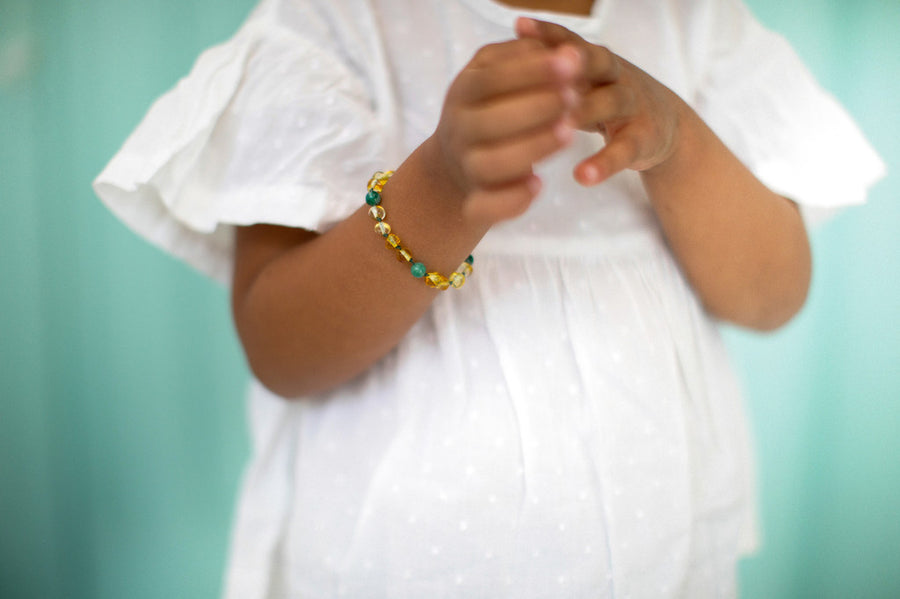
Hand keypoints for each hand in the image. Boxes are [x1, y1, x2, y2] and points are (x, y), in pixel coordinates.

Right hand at [432, 38, 582, 223]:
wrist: (456, 159)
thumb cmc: (488, 105)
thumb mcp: (494, 71)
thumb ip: (522, 57)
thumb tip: (562, 51)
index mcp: (463, 91)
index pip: (492, 79)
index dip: (532, 70)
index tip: (573, 61)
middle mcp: (459, 129)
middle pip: (489, 121)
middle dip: (536, 108)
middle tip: (575, 97)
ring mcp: (466, 166)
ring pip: (489, 164)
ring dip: (530, 148)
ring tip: (570, 134)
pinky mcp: (475, 200)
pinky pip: (485, 206)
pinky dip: (511, 199)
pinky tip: (538, 183)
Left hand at [515, 17, 684, 185]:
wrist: (663, 125)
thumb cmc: (606, 98)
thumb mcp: (583, 79)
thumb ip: (553, 64)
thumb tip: (510, 40)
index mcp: (593, 59)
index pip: (569, 40)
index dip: (547, 34)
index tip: (520, 27)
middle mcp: (614, 75)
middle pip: (596, 61)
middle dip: (574, 64)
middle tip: (549, 71)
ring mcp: (631, 105)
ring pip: (609, 102)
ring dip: (584, 112)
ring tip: (560, 126)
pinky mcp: (643, 138)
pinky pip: (624, 149)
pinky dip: (604, 163)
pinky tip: (583, 175)